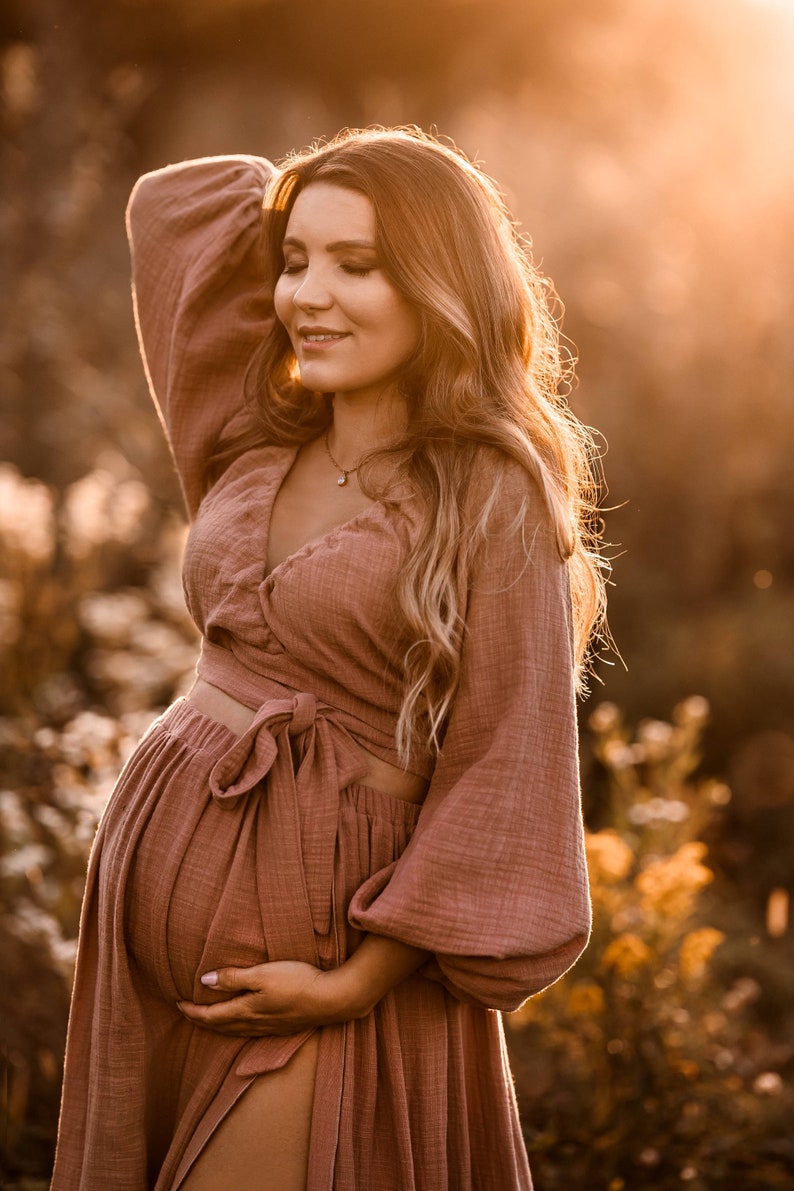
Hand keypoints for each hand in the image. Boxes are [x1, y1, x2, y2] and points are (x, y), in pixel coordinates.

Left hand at [177, 960, 364, 1036]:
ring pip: (233, 1031)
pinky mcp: (280, 1027)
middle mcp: (253, 1024)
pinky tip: (240, 1024)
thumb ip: (234, 978)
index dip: (192, 1011)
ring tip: (207, 1019)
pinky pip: (248, 1031)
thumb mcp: (263, 974)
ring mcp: (268, 1028)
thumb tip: (204, 981)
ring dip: (216, 1026)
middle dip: (200, 1020)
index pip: (210, 1016)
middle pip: (219, 1027)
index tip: (177, 1003)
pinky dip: (234, 1028)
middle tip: (186, 1013)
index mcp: (245, 1011)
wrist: (331, 999)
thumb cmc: (297, 982)